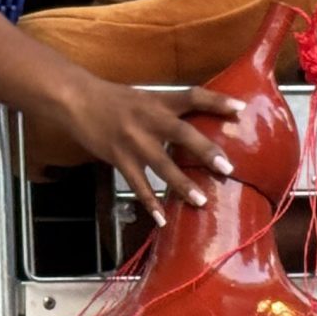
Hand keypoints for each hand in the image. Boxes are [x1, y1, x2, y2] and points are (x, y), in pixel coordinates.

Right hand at [56, 77, 243, 220]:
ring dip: (182, 184)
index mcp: (159, 100)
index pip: (193, 96)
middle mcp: (149, 119)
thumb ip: (166, 110)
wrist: (76, 99)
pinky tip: (161, 219)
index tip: (240, 109)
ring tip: (200, 202)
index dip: (217, 101)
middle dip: (205, 151)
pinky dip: (149, 202)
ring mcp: (133, 140)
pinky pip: (137, 184)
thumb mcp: (143, 97)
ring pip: (162, 165)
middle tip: (227, 168)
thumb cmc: (111, 98)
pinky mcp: (118, 157)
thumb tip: (191, 128)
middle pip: (182, 134)